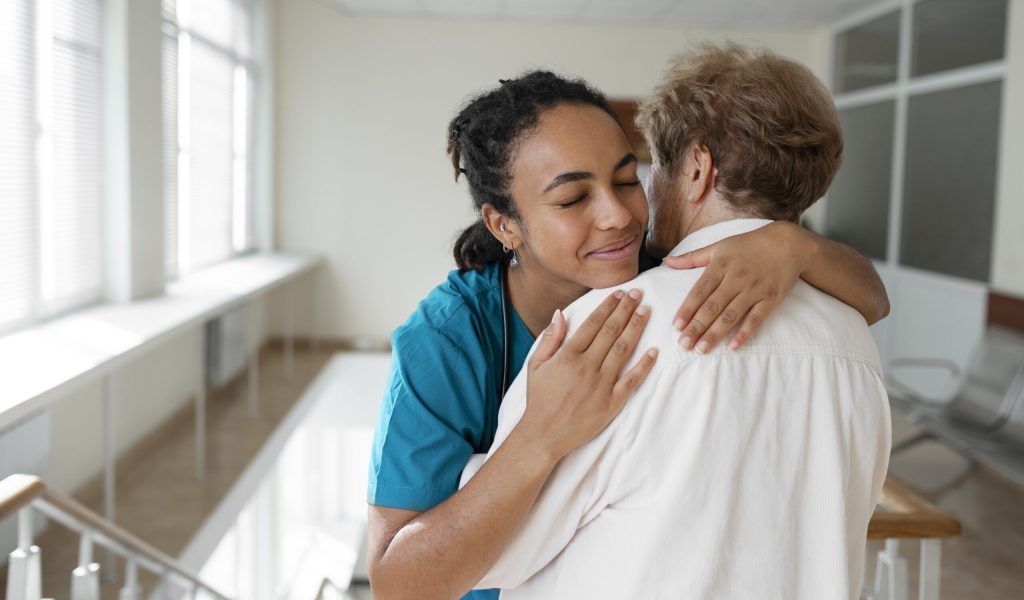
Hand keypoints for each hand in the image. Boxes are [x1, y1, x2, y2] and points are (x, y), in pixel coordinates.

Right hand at [518, 289, 658, 462]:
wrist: (544, 434)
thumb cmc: (539, 399)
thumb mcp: (535, 365)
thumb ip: (550, 338)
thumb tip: (561, 313)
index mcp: (568, 356)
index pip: (593, 323)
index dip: (608, 306)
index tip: (619, 293)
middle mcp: (586, 367)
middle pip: (611, 331)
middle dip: (625, 310)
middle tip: (637, 294)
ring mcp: (601, 385)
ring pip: (623, 350)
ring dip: (636, 328)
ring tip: (646, 312)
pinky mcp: (612, 403)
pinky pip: (632, 380)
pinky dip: (644, 365)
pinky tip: (654, 351)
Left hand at [662, 221, 818, 352]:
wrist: (788, 243)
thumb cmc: (749, 244)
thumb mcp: (719, 246)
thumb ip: (692, 258)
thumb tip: (666, 262)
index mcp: (721, 265)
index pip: (699, 291)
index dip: (687, 309)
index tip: (676, 326)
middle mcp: (736, 278)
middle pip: (712, 306)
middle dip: (696, 327)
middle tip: (683, 345)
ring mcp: (754, 290)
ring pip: (731, 315)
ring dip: (715, 334)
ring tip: (701, 349)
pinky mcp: (771, 299)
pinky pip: (756, 319)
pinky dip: (744, 333)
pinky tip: (732, 347)